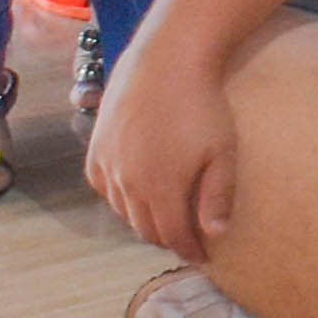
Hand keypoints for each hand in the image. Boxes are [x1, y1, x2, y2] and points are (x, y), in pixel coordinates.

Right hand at [88, 38, 237, 259]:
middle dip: (167, 237)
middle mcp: (126, 183)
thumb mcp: (222, 150)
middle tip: (187, 237)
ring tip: (166, 214)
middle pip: (145, 228)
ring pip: (122, 210)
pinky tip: (137, 189)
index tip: (202, 256)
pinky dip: (120, 197)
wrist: (166, 60)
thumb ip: (217, 195)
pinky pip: (103, 188)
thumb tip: (214, 233)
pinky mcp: (95, 149)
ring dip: (143, 217)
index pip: (172, 236)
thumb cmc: (201, 103)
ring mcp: (106, 166)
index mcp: (159, 188)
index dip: (188, 250)